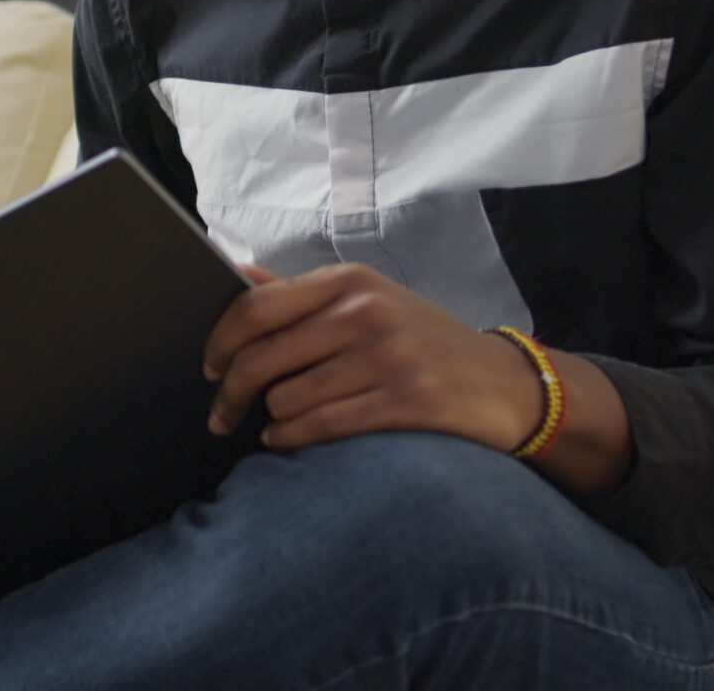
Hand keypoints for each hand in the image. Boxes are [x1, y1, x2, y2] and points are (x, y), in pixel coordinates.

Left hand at [204, 262, 542, 455]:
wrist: (505, 383)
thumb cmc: (423, 342)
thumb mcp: (369, 300)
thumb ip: (302, 293)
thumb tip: (237, 273)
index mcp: (349, 281)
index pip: (256, 306)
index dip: (220, 342)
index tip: (208, 367)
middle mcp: (365, 312)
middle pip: (262, 357)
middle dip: (229, 393)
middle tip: (219, 416)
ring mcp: (387, 356)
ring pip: (287, 397)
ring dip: (268, 420)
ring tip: (272, 425)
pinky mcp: (406, 401)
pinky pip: (321, 426)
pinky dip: (292, 438)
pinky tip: (288, 439)